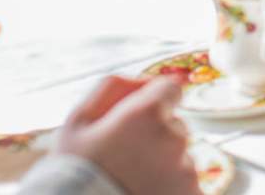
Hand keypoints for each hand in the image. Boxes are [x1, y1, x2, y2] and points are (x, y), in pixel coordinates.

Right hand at [55, 75, 199, 194]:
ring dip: (162, 163)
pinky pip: (185, 184)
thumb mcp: (77, 121)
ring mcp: (185, 169)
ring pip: (179, 156)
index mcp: (147, 113)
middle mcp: (173, 137)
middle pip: (173, 125)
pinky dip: (169, 187)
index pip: (171, 89)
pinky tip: (143, 191)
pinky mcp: (191, 194)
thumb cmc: (73, 171)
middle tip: (124, 158)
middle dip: (155, 135)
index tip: (141, 118)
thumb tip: (145, 80)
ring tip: (130, 179)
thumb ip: (112, 88)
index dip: (155, 101)